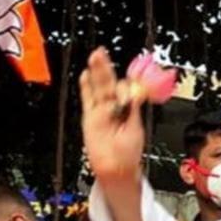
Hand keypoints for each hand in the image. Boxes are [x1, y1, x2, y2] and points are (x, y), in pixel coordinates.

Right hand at [79, 47, 145, 184]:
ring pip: (97, 87)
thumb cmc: (128, 153)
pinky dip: (85, 88)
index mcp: (128, 109)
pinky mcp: (90, 118)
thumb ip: (133, 110)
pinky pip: (87, 100)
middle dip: (105, 68)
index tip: (128, 88)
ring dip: (95, 72)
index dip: (126, 86)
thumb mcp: (135, 129)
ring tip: (94, 56)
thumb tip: (136, 94)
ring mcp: (101, 111)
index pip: (126, 89)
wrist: (115, 168)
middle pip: (109, 83)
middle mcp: (114, 107)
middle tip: (102, 52)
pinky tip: (85, 75)